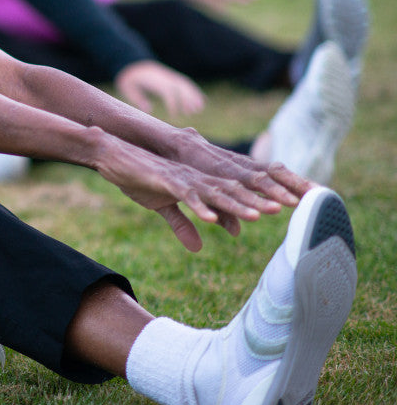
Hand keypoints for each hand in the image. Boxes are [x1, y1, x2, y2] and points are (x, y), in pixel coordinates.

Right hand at [95, 136, 300, 251]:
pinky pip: (185, 196)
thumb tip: (198, 248)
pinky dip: (198, 207)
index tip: (293, 204)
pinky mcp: (164, 182)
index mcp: (201, 183)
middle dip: (264, 197)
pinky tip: (211, 219)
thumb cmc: (137, 178)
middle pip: (237, 189)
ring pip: (216, 192)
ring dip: (238, 204)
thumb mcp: (162, 206)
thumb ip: (183, 225)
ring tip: (262, 214)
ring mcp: (183, 179)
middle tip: (293, 206)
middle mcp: (198, 178)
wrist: (112, 155)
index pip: (240, 190)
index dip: (264, 196)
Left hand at [114, 60, 204, 116]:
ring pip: (186, 86)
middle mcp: (166, 78)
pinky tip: (202, 100)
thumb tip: (149, 109)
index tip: (174, 115)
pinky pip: (186, 85)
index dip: (173, 103)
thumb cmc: (131, 79)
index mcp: (155, 80)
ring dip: (194, 96)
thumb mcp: (128, 88)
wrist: (135, 64)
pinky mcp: (173, 78)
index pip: (168, 92)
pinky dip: (195, 91)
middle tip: (193, 112)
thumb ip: (137, 98)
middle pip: (181, 88)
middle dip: (188, 99)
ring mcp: (171, 77)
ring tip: (200, 109)